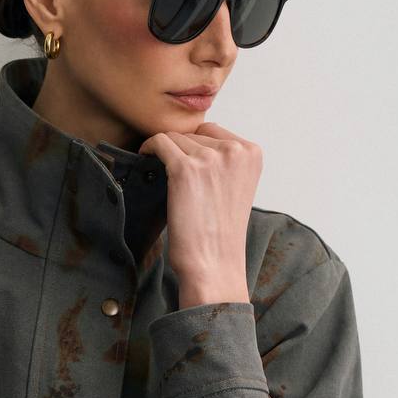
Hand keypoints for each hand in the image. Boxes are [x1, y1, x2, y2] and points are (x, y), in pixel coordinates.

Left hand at [137, 122, 262, 306]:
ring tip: (163, 176)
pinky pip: (159, 142)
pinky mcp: (184, 169)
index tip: (185, 162)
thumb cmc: (220, 235)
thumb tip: (193, 141)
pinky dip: (149, 148)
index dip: (196, 147)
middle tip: (173, 176)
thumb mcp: (236, 188)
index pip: (214, 132)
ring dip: (166, 154)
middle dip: (182, 151)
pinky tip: (145, 157)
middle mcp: (235, 151)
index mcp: (252, 153)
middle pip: (195, 133)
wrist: (213, 265)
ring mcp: (210, 158)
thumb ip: (225, 162)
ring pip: (176, 138)